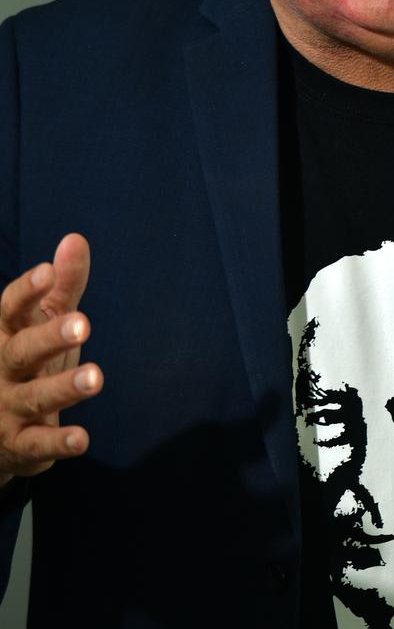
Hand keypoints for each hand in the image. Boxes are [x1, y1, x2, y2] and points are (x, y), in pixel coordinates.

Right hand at [0, 234, 102, 484]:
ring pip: (32, 397)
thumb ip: (64, 285)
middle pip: (22, 350)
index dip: (28, 291)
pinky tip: (83, 439)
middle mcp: (1, 368)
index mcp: (6, 333)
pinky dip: (59, 442)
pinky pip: (37, 444)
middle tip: (85, 323)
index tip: (47, 272)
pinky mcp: (19, 444)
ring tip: (96, 378)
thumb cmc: (29, 359)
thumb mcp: (45, 320)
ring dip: (63, 388)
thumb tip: (75, 238)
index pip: (10, 308)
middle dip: (50, 337)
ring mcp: (6, 407)